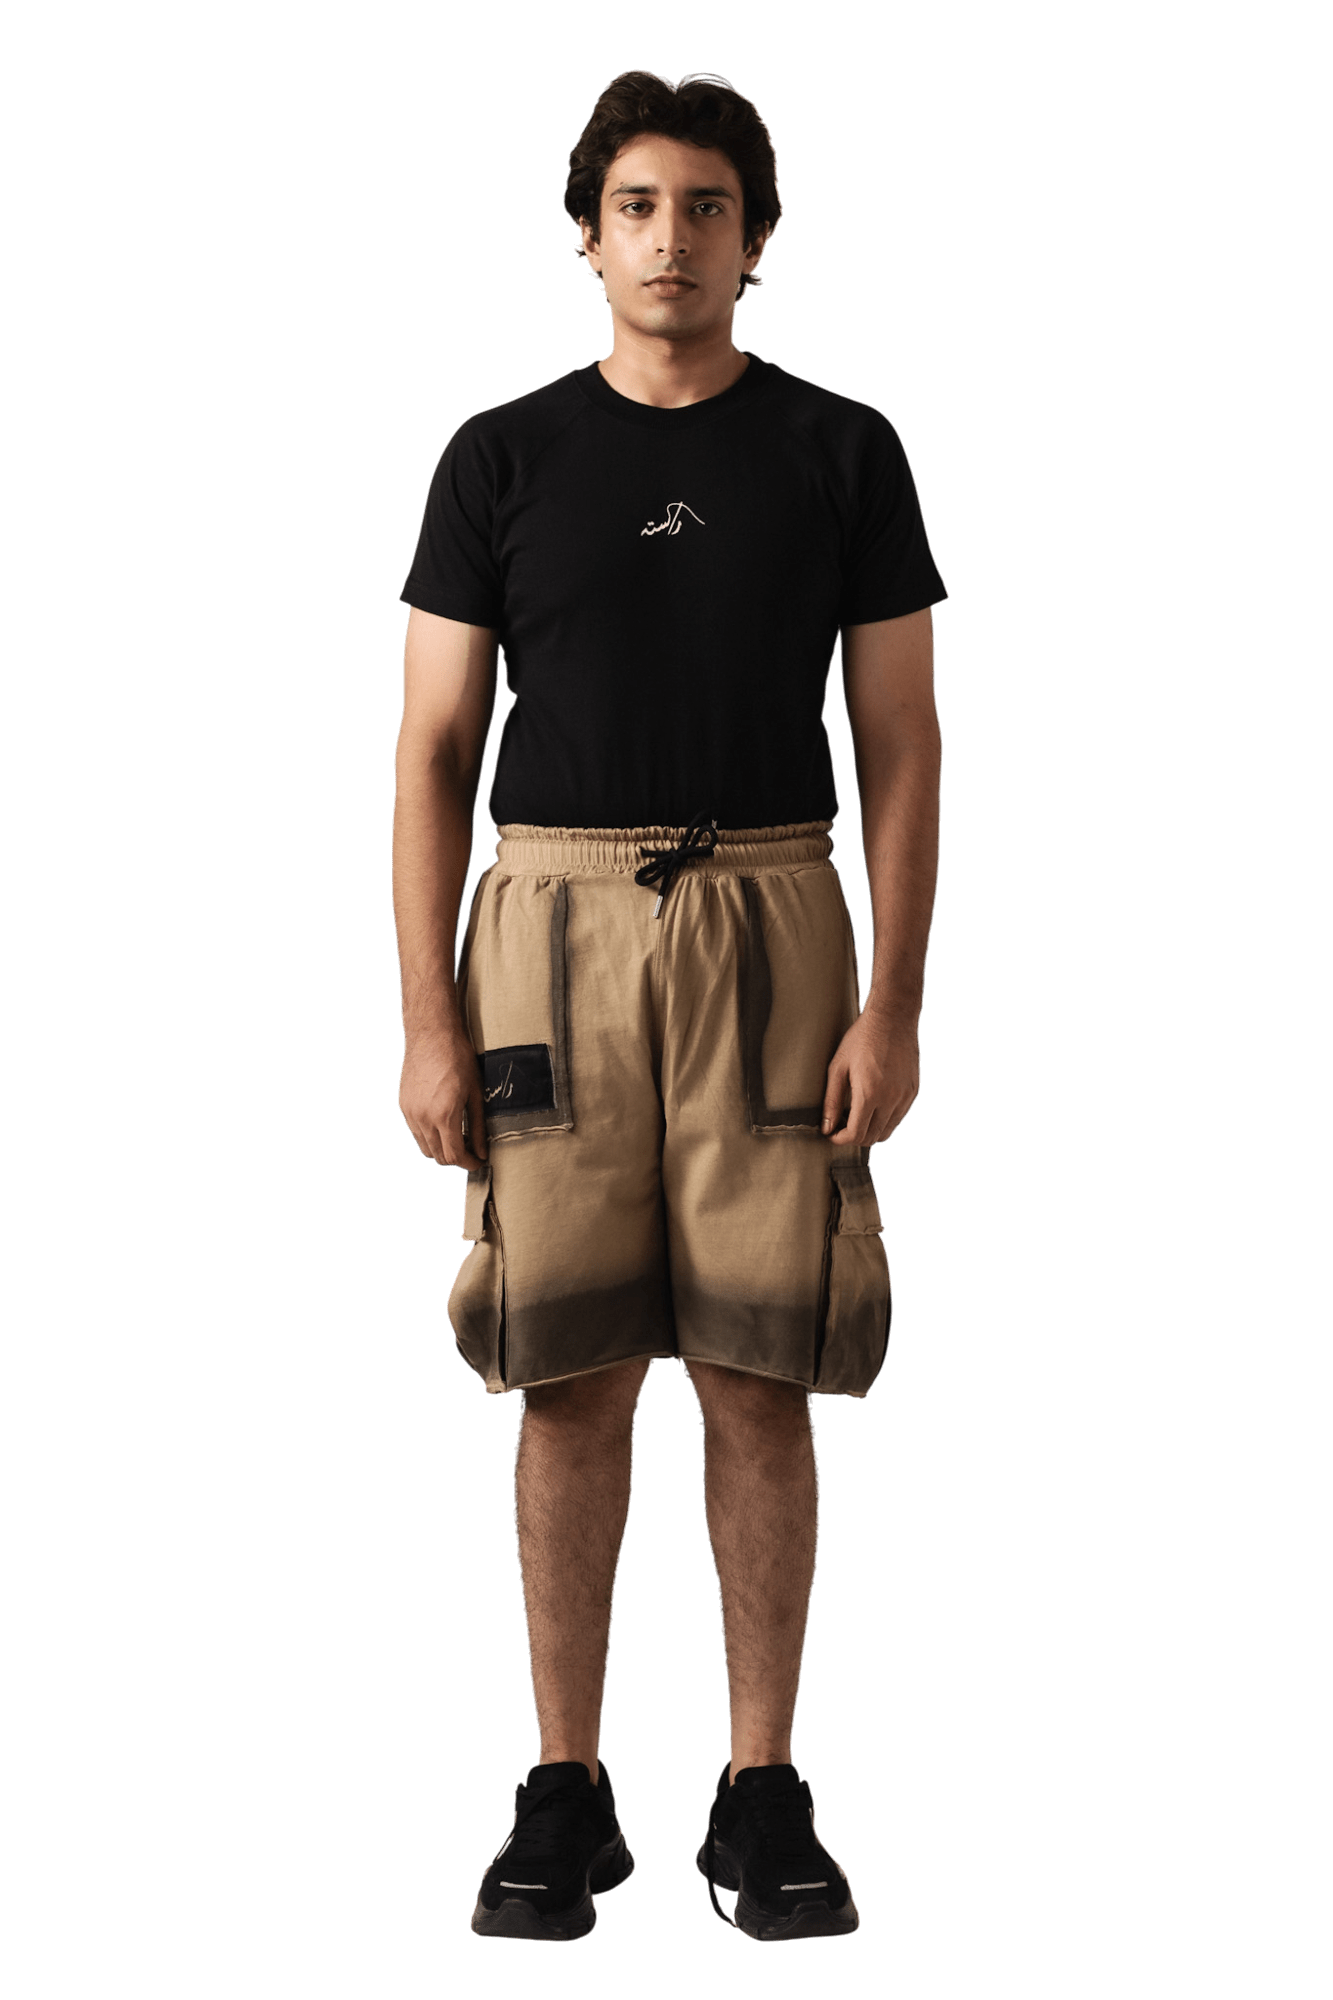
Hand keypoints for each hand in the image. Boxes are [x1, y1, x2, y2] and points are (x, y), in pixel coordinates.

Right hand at [399, 1026, 488, 1172]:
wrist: (432, 1032)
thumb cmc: (458, 1057)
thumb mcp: (475, 1093)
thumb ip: (478, 1128)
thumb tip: (481, 1152)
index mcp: (444, 1115)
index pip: (454, 1155)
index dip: (468, 1163)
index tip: (478, 1161)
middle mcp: (422, 1117)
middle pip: (437, 1156)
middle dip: (455, 1159)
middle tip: (470, 1152)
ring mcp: (409, 1111)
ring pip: (424, 1147)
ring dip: (440, 1150)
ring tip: (457, 1140)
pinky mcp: (402, 1104)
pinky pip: (415, 1132)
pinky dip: (428, 1136)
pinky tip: (441, 1126)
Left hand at [821, 1012, 920, 1147]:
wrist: (892, 1018)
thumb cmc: (861, 1038)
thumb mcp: (838, 1068)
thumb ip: (831, 1101)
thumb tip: (827, 1128)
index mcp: (870, 1093)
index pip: (857, 1135)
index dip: (841, 1140)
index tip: (832, 1135)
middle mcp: (891, 1099)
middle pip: (872, 1137)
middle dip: (854, 1137)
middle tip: (842, 1126)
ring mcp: (905, 1096)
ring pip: (887, 1131)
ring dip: (870, 1131)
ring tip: (856, 1117)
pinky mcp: (913, 1092)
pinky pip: (899, 1118)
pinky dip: (885, 1121)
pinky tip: (873, 1107)